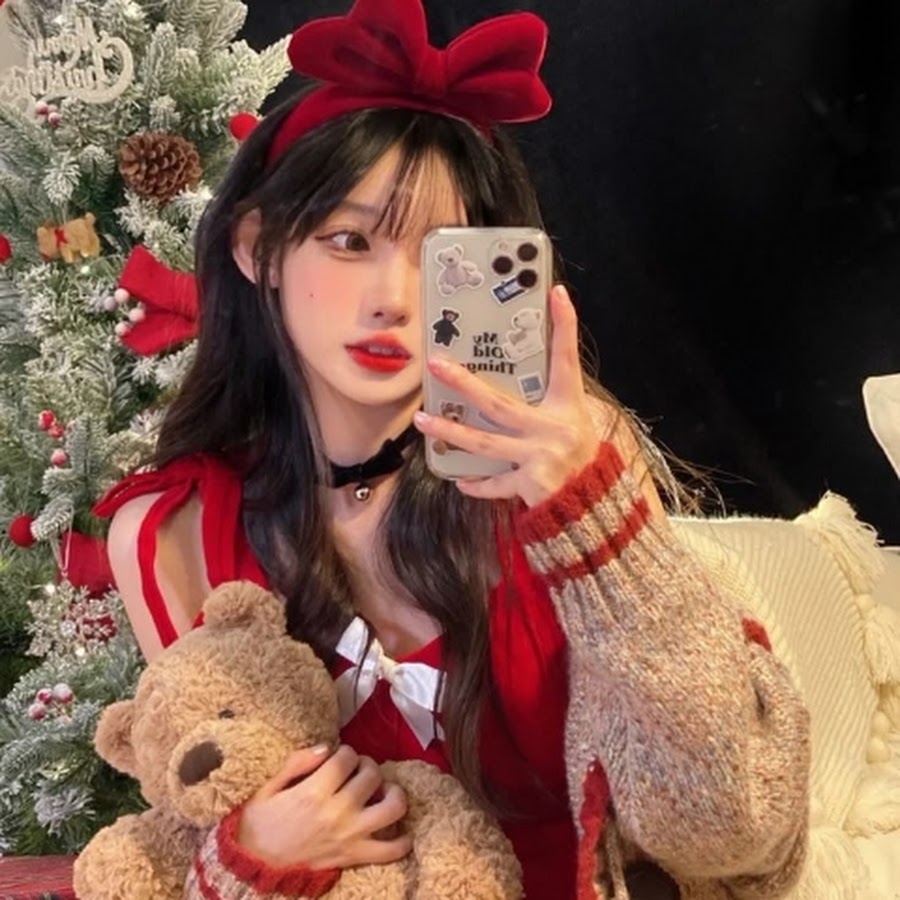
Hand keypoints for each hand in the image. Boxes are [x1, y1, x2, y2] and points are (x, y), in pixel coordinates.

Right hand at [237, 744, 411, 869]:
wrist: (253, 865)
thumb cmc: (260, 823)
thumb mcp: (268, 787)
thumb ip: (297, 762)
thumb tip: (327, 747)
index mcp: (313, 793)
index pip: (346, 758)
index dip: (346, 751)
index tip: (339, 757)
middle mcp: (336, 813)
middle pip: (371, 776)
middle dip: (367, 765)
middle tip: (358, 770)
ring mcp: (349, 836)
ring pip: (391, 808)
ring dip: (393, 793)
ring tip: (383, 790)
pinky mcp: (354, 856)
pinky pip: (390, 851)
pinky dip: (402, 840)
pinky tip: (398, 828)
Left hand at [413, 285, 603, 506]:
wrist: (594, 508)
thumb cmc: (583, 458)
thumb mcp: (576, 423)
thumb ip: (548, 404)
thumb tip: (514, 383)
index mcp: (568, 407)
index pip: (566, 360)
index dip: (564, 326)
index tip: (556, 294)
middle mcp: (552, 429)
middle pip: (498, 403)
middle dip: (464, 384)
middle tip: (436, 365)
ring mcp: (539, 458)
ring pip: (483, 443)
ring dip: (450, 432)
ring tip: (422, 422)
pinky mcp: (530, 485)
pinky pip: (495, 484)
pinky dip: (477, 485)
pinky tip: (459, 479)